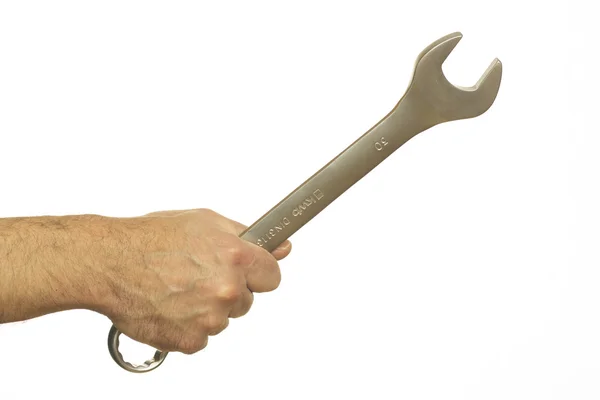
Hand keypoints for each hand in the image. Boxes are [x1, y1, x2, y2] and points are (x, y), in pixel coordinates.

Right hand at [101, 209, 290, 353]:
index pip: (273, 276)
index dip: (259, 274)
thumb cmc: (151, 239)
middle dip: (229, 290)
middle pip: (247, 300)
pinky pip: (202, 337)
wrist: (110, 263)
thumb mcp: (205, 222)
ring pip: (223, 319)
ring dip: (207, 309)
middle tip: (198, 276)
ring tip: (178, 288)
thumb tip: (283, 248)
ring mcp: (210, 318)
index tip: (249, 274)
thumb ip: (248, 237)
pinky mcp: (191, 340)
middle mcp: (227, 288)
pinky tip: (171, 305)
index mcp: (235, 256)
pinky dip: (188, 326)